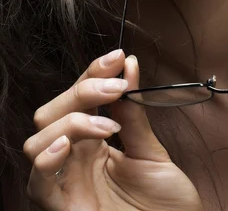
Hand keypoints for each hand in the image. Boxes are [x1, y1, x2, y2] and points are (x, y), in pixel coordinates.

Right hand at [23, 51, 202, 210]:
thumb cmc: (164, 202)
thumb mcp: (151, 151)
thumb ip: (134, 113)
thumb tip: (129, 66)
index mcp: (93, 142)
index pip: (80, 97)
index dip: (93, 73)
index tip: (117, 58)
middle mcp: (74, 159)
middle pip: (51, 112)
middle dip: (81, 90)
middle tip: (115, 87)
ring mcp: (66, 183)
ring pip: (37, 140)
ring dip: (70, 121)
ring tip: (106, 125)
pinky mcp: (64, 209)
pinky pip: (38, 183)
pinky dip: (47, 158)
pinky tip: (70, 144)